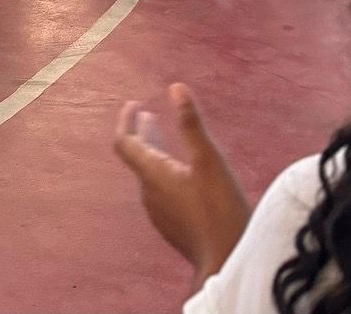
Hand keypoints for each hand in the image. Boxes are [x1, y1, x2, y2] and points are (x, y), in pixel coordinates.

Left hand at [114, 86, 250, 286]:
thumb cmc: (219, 210)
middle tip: (148, 116)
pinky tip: (184, 175)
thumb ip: (191, 124)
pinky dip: (166, 173)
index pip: (124, 143)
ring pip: (151, 176)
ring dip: (156, 153)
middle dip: (143, 134)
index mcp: (153, 175)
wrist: (226, 263)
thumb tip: (176, 88)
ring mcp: (160, 213)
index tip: (134, 105)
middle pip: (138, 158)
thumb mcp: (209, 160)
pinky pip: (162, 193)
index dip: (126, 121)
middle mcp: (150, 194)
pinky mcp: (173, 226)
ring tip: (165, 141)